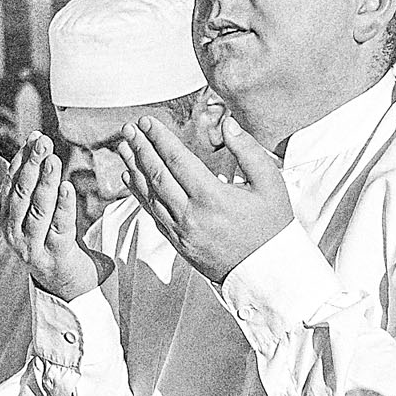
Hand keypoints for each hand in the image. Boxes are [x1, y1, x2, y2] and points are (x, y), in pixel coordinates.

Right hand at [0, 134, 108, 301]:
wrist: (63, 279)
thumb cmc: (46, 238)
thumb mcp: (26, 211)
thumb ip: (10, 183)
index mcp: (5, 217)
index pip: (11, 183)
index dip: (23, 159)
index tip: (34, 138)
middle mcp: (14, 232)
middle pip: (21, 194)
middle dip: (32, 166)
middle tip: (44, 143)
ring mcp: (32, 245)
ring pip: (38, 210)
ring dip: (45, 182)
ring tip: (54, 160)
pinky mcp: (53, 255)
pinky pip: (59, 227)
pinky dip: (63, 206)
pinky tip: (67, 187)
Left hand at [116, 113, 292, 284]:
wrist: (267, 273)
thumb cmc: (272, 228)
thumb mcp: (271, 185)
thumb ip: (249, 151)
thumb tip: (228, 126)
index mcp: (213, 197)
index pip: (177, 159)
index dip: (159, 138)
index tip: (148, 122)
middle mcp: (191, 214)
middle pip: (157, 174)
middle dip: (140, 148)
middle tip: (129, 129)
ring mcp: (182, 231)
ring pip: (149, 194)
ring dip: (133, 167)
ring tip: (124, 147)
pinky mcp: (179, 244)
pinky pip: (152, 214)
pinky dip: (138, 194)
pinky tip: (130, 179)